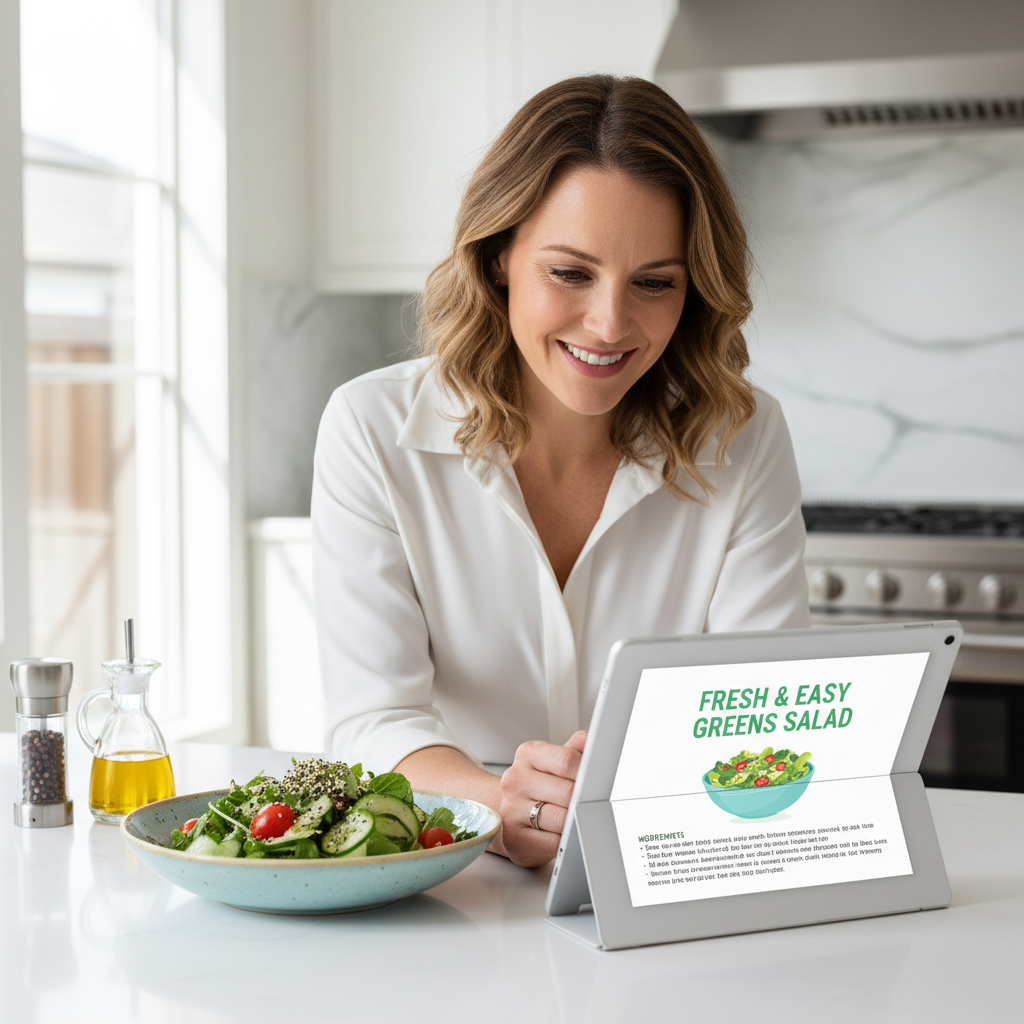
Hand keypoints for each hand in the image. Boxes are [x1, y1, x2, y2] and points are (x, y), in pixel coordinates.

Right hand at [497, 730, 586, 867]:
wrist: (509, 811)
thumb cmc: (541, 784)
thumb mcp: (556, 760)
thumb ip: (577, 748)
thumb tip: (594, 745)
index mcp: (528, 754)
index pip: (566, 760)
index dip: (588, 773)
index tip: (598, 782)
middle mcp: (515, 780)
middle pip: (566, 792)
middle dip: (584, 800)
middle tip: (594, 804)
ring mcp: (511, 810)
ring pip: (561, 820)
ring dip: (576, 822)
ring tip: (580, 819)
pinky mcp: (514, 839)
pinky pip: (553, 844)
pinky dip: (566, 842)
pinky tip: (566, 836)